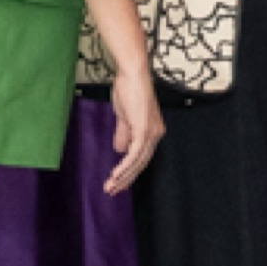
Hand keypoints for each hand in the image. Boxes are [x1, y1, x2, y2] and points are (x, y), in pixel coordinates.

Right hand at [97, 61, 165, 192]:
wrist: (132, 74)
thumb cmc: (128, 89)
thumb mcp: (125, 116)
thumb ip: (124, 134)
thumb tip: (119, 150)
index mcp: (153, 131)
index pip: (142, 158)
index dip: (130, 172)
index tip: (118, 182)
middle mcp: (156, 134)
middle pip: (141, 164)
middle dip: (126, 179)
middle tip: (112, 191)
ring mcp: (151, 133)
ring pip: (137, 162)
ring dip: (123, 177)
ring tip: (110, 187)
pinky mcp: (143, 131)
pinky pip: (134, 155)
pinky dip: (124, 167)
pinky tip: (115, 175)